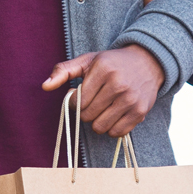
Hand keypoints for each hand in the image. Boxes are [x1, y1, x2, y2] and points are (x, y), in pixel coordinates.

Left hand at [40, 45, 163, 137]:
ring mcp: (131, 100)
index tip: (78, 95)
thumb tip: (45, 86)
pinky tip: (112, 115)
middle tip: (91, 102)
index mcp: (103, 69)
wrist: (147, 62)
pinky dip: (111, 128)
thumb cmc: (112, 63)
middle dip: (85, 112)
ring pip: (101, 127)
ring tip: (101, 109)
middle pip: (87, 115)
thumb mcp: (87, 61)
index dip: (74, 101)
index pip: (77, 100)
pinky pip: (117, 132)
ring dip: (97, 122)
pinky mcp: (140, 112)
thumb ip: (63, 71)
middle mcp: (118, 84)